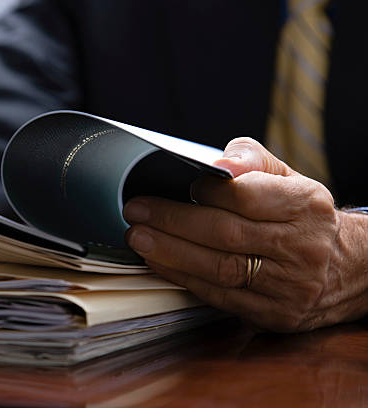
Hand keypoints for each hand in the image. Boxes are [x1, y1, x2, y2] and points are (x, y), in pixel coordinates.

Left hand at [124, 137, 367, 331]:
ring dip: (171, 253)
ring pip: (220, 268)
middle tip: (136, 212)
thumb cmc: (301, 217)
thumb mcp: (289, 178)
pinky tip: (160, 262)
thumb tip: (218, 164)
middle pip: (226, 234)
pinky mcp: (275, 313)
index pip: (246, 196)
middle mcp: (302, 247)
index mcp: (306, 205)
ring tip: (139, 238)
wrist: (347, 268)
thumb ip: (251, 160)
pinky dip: (184, 278)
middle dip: (173, 222)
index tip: (179, 185)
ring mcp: (289, 286)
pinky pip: (220, 296)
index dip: (205, 191)